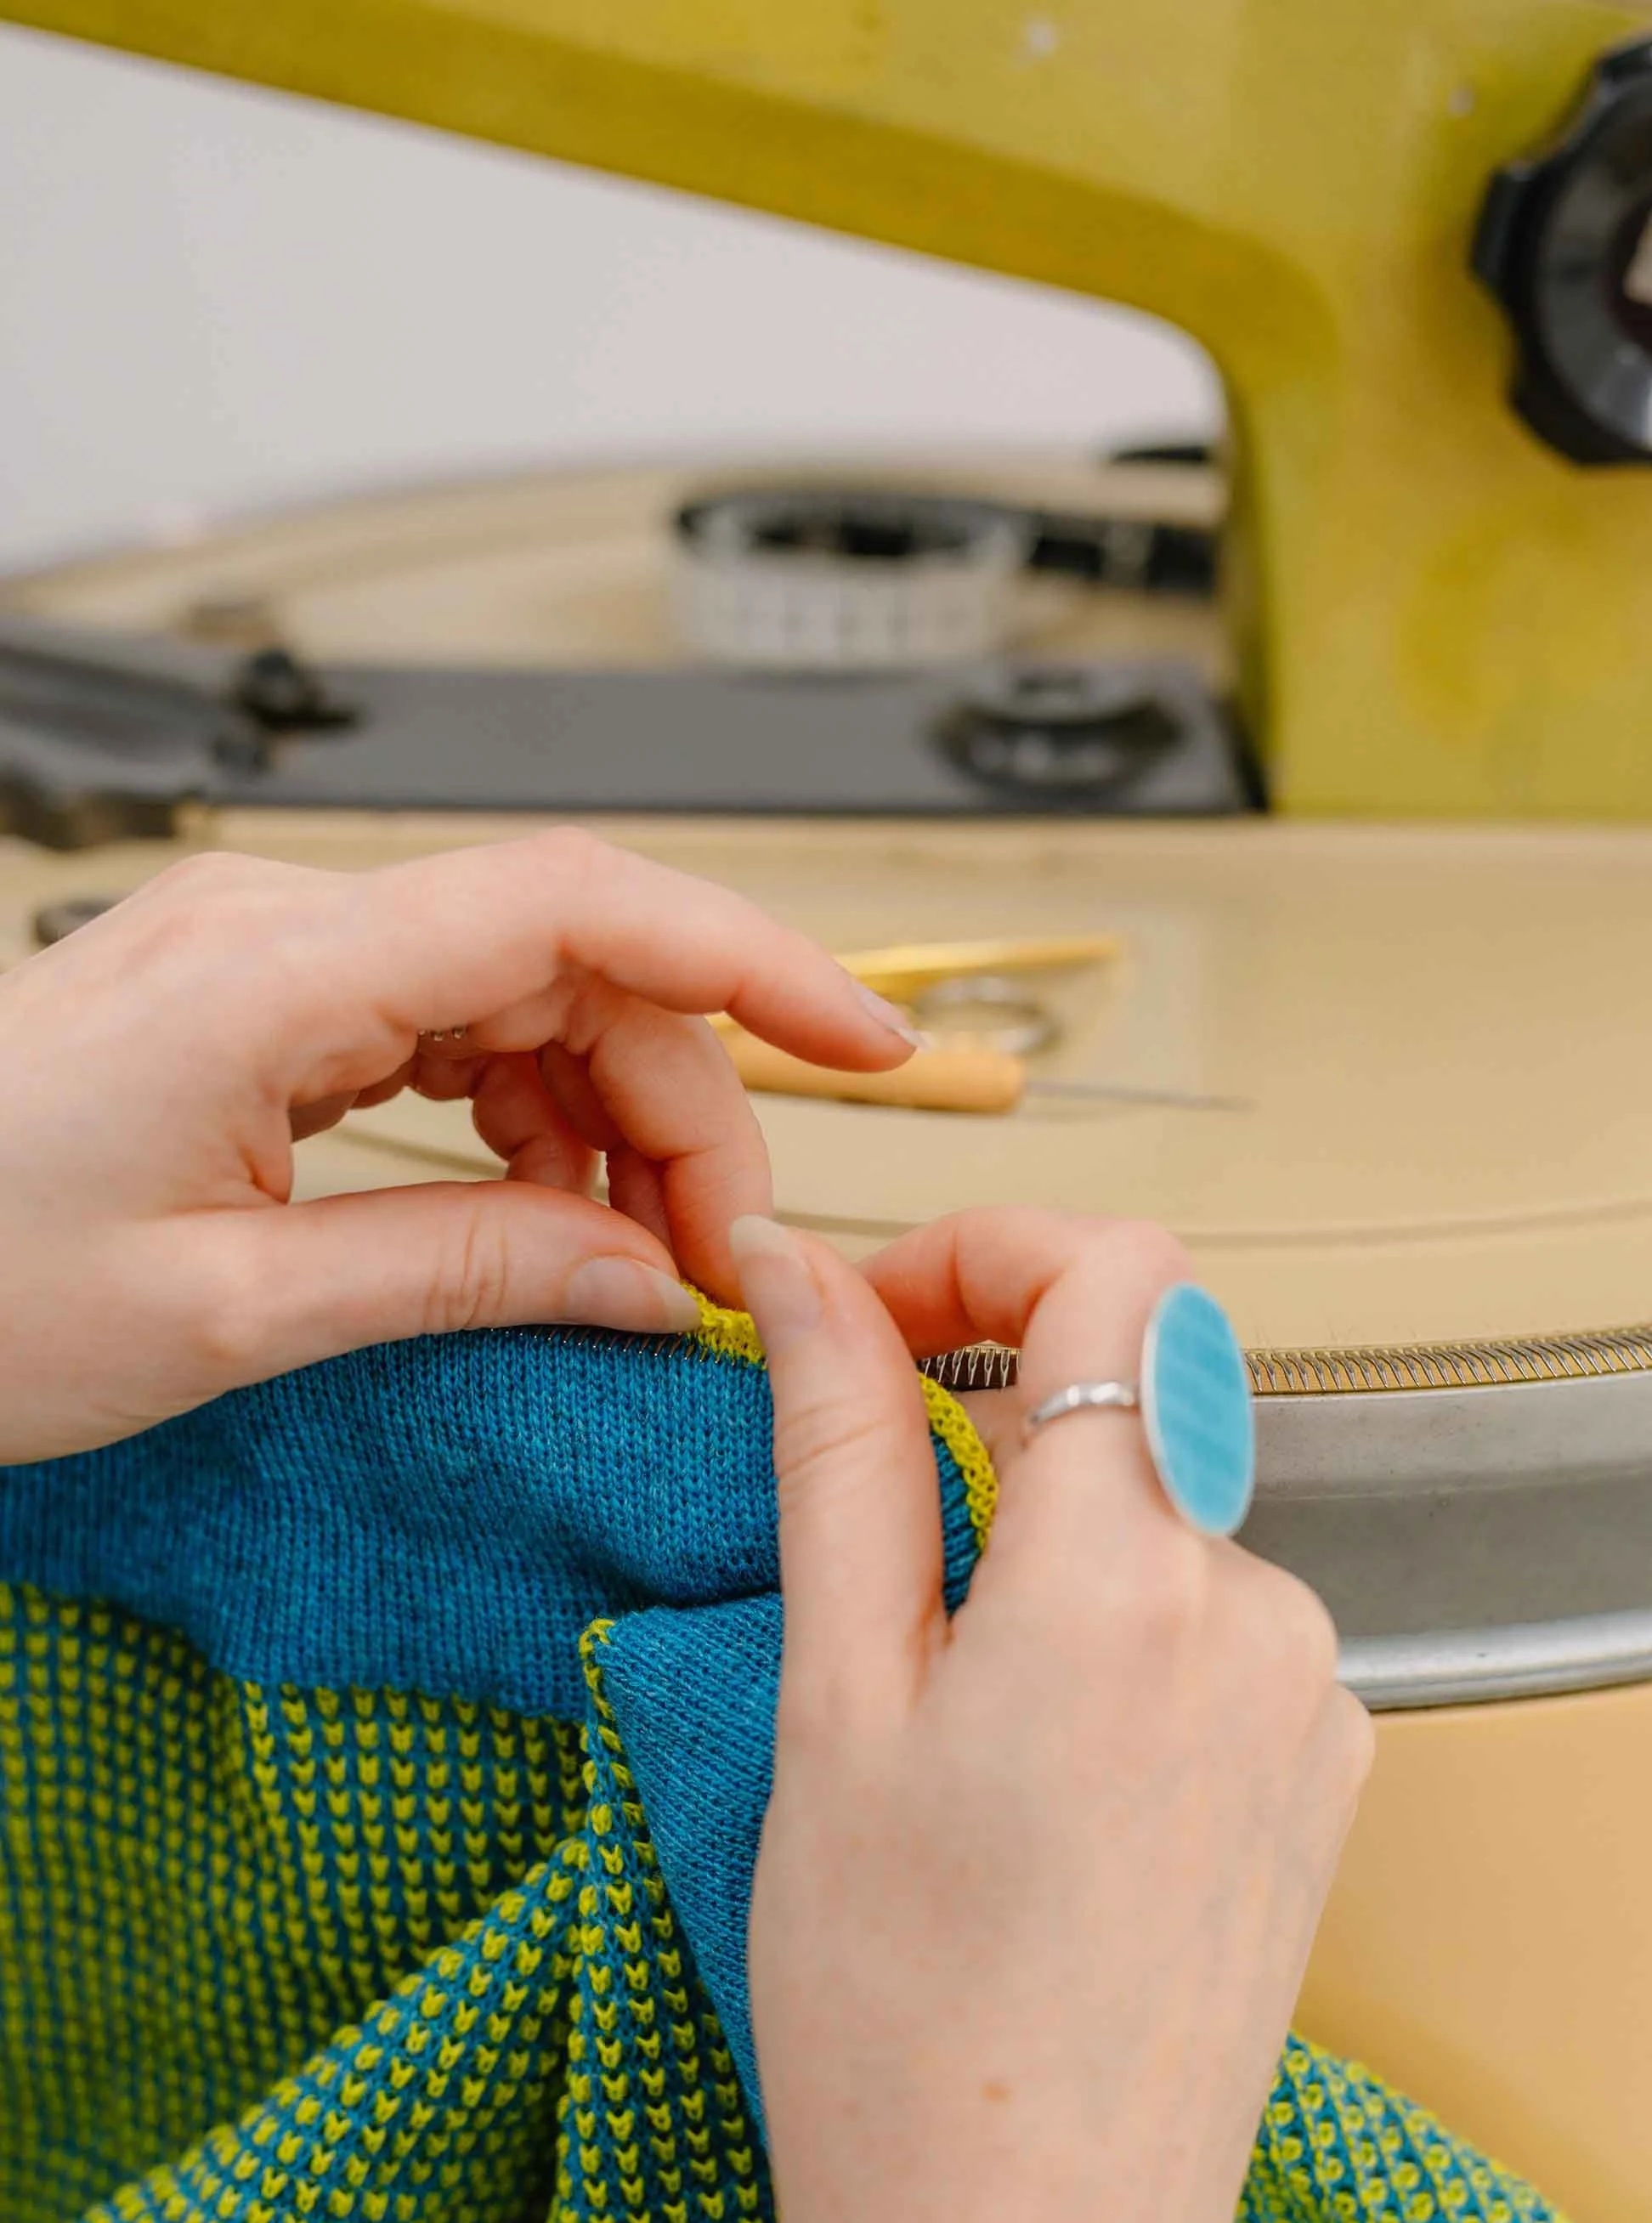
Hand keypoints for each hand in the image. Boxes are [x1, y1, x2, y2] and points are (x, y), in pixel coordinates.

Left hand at [0, 830, 912, 1461]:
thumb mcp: (231, 1316)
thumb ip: (463, 1271)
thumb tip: (641, 1274)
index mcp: (270, 971)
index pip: (573, 902)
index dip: (748, 957)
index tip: (863, 1043)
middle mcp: (278, 927)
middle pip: (568, 962)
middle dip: (681, 1101)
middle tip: (715, 1260)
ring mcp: (266, 955)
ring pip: (519, 994)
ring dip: (606, 1115)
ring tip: (626, 1254)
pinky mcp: (254, 1001)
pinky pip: (442, 1026)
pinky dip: (520, 1114)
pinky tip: (536, 1207)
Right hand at [734, 1206, 1372, 2222]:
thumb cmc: (898, 2011)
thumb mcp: (833, 1696)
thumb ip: (841, 1449)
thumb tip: (804, 1273)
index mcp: (1124, 1577)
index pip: (1119, 1277)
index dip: (988, 1253)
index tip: (883, 1316)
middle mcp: (1258, 1610)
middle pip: (1132, 1400)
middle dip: (995, 1421)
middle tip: (869, 1533)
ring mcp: (1314, 1693)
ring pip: (1164, 1518)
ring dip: (1056, 1549)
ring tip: (945, 1713)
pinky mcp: (1330, 1767)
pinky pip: (1216, 1622)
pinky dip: (1124, 1637)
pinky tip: (1043, 1774)